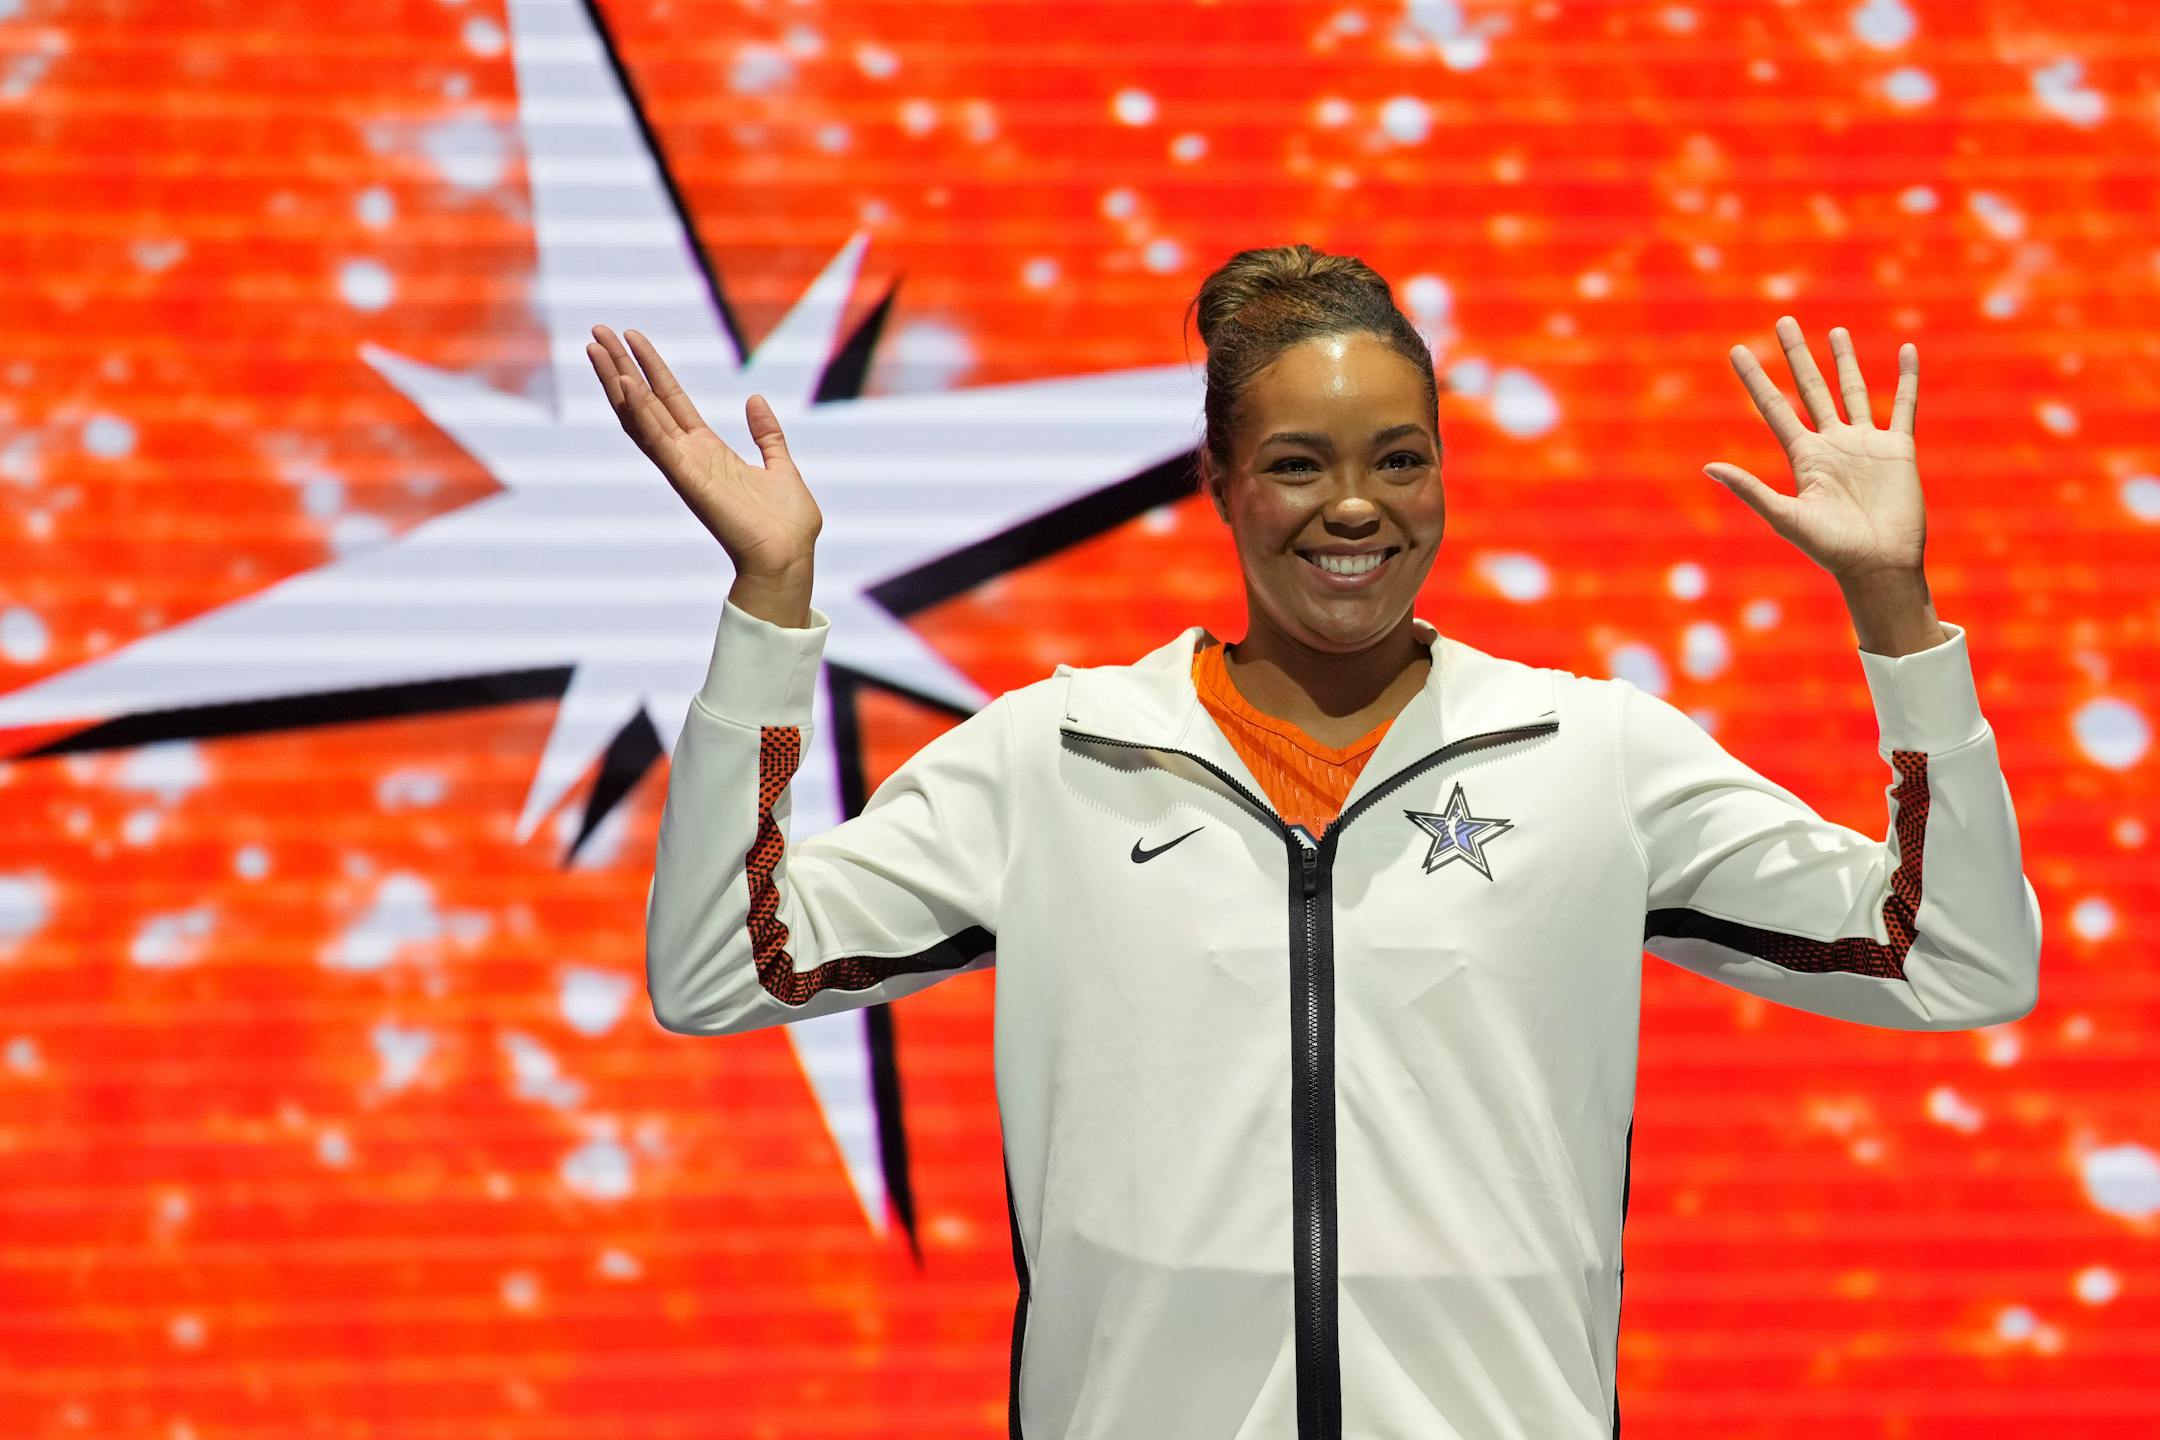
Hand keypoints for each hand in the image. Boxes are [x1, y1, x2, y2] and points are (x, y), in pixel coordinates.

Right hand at [586, 324, 822, 581]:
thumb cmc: (787, 524)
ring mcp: (684, 467)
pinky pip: (658, 441)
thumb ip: (767, 434)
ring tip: (596, 346)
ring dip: (617, 380)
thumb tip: (756, 400)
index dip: (651, 367)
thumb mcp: (781, 465)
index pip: (670, 399)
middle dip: (621, 365)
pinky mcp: (688, 479)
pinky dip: (641, 412)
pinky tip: (625, 383)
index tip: (631, 336)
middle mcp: (689, 456)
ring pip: (640, 416)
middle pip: (646, 401)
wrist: (790, 557)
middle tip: (597, 329)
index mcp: (708, 450)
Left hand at [1705, 316, 1924, 583]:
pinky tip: (1907, 352)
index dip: (1756, 378)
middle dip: (1796, 356)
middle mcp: (1832, 444)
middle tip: (1782, 320)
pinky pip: (1904, 406)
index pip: (1774, 407)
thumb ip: (1750, 489)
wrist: (1878, 565)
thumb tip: (1709, 466)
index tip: (1737, 350)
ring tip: (1833, 332)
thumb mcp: (1786, 516)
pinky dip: (1907, 379)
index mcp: (1803, 456)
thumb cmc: (1831, 548)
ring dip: (1844, 361)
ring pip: (1852, 391)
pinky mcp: (1898, 449)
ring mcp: (1865, 444)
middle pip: (1810, 389)